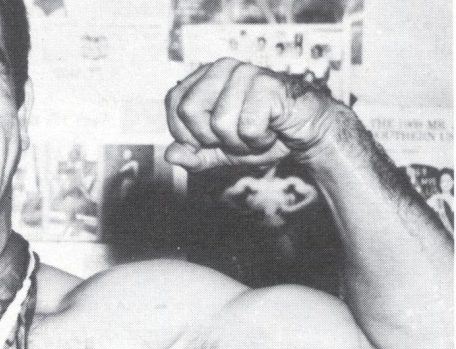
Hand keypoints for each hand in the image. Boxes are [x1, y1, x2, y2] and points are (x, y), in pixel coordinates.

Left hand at [163, 58, 342, 171]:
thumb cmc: (260, 135)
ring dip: (239, 142)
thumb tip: (170, 155)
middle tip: (235, 136)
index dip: (187, 132)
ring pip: (219, 122)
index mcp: (204, 77)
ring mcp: (245, 72)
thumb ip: (193, 156)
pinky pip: (248, 127)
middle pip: (189, 111)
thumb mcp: (219, 152)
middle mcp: (222, 68)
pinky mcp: (268, 84)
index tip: (211, 138)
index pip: (174, 104)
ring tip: (256, 133)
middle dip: (211, 137)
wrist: (304, 132)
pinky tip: (272, 130)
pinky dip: (259, 140)